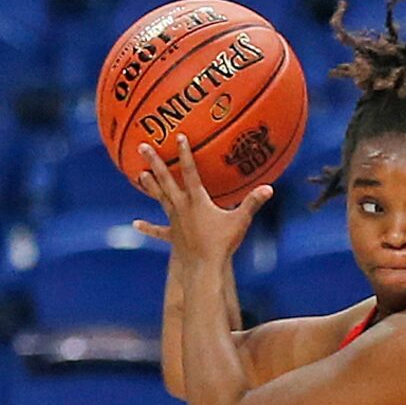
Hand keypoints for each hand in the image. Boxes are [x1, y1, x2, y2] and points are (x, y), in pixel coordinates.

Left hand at [131, 134, 272, 265]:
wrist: (204, 268)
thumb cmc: (222, 244)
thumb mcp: (240, 221)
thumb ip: (253, 202)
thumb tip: (269, 188)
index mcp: (197, 200)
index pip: (190, 172)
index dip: (185, 153)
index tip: (179, 137)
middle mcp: (181, 207)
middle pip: (166, 180)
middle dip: (155, 162)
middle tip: (143, 146)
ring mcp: (174, 221)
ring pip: (160, 198)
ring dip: (150, 185)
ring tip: (139, 173)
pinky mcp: (172, 236)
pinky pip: (158, 231)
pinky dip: (147, 227)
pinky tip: (136, 223)